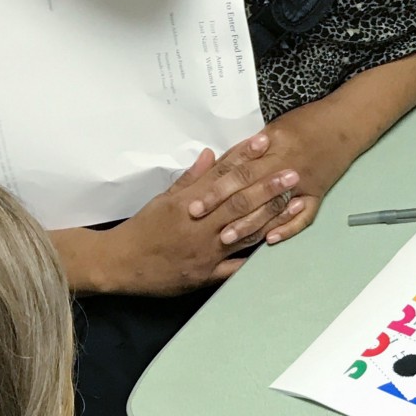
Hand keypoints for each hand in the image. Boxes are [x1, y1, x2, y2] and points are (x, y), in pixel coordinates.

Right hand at [84, 149, 299, 294]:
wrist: (119, 263)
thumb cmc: (142, 229)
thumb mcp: (162, 200)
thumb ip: (190, 179)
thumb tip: (210, 155)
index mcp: (188, 203)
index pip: (221, 175)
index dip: (244, 157)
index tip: (264, 141)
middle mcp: (199, 225)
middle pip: (239, 202)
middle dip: (268, 186)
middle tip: (293, 172)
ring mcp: (205, 251)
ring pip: (244, 230)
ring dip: (272, 216)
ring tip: (296, 201)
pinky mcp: (205, 274)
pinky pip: (234, 267)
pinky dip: (254, 257)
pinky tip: (277, 244)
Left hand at [187, 110, 349, 248]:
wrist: (347, 122)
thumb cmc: (308, 121)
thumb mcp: (275, 127)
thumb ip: (250, 149)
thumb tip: (222, 165)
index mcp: (274, 147)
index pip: (237, 171)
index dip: (215, 187)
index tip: (193, 202)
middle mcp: (287, 167)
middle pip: (250, 191)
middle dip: (223, 208)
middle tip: (200, 223)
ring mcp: (305, 184)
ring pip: (272, 208)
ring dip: (249, 224)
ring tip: (227, 238)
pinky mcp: (319, 194)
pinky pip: (304, 216)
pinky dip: (287, 228)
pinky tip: (270, 240)